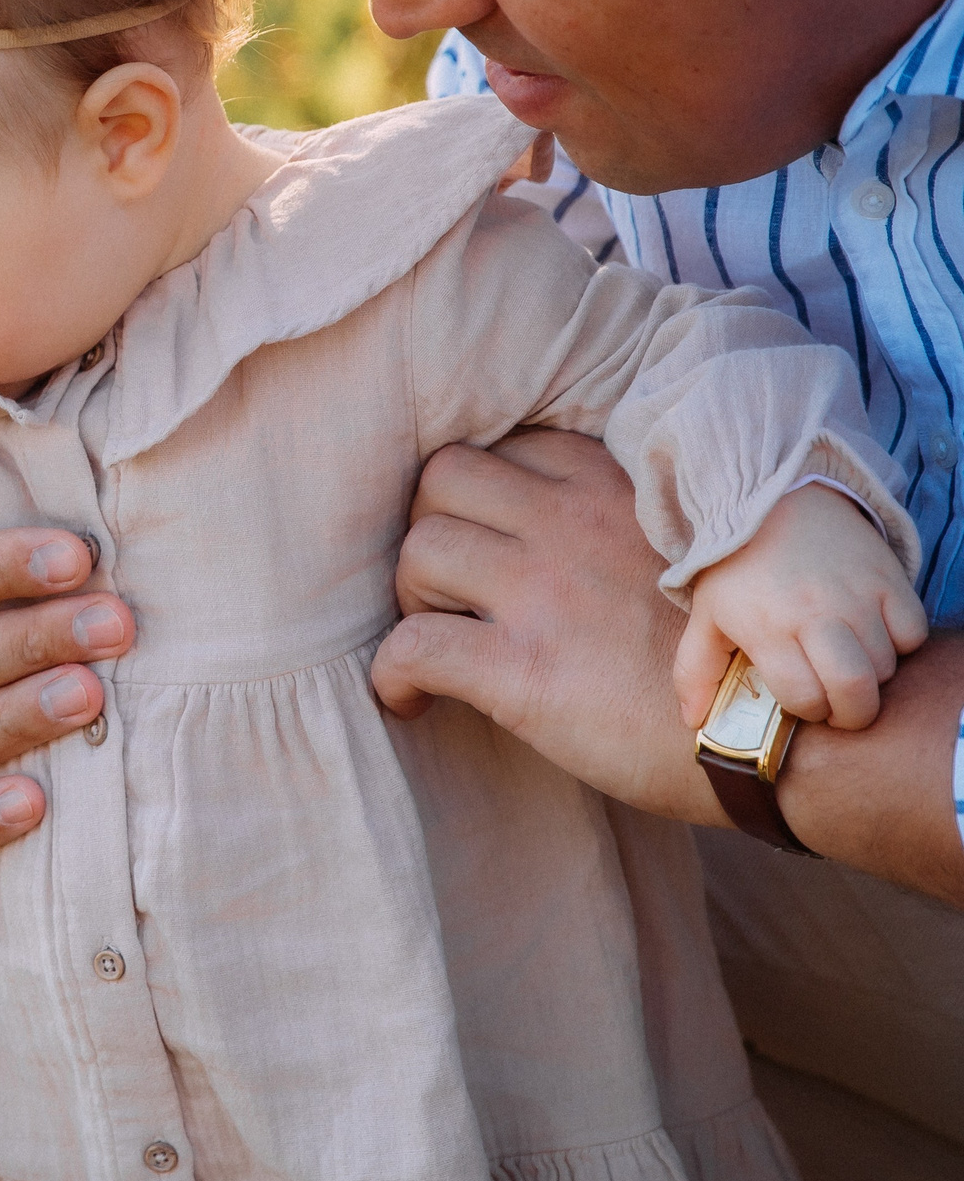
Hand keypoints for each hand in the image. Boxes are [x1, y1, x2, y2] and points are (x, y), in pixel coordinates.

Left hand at [379, 430, 727, 827]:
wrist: (787, 733)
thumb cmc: (738, 650)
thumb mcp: (684, 547)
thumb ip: (613, 523)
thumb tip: (546, 531)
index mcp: (609, 488)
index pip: (503, 447)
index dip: (480, 494)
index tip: (486, 539)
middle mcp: (569, 524)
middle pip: (441, 478)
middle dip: (431, 526)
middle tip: (448, 585)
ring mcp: (543, 593)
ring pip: (417, 550)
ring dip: (412, 596)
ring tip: (438, 635)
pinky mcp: (523, 670)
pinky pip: (412, 647)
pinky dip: (392, 674)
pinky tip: (409, 700)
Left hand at [679, 483, 928, 729]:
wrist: (769, 499)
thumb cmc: (734, 567)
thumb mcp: (705, 616)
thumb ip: (695, 672)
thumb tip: (693, 721)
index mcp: (767, 628)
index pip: (804, 698)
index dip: (806, 710)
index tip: (801, 699)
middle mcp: (816, 614)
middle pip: (856, 692)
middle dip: (851, 713)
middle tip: (838, 702)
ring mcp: (857, 595)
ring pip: (886, 666)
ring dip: (871, 676)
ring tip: (845, 660)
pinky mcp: (888, 578)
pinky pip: (912, 633)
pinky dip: (899, 643)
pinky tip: (872, 634)